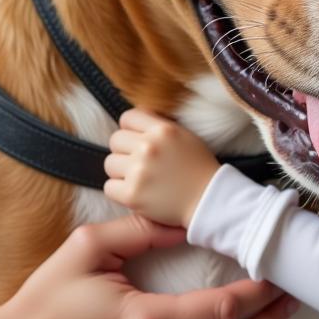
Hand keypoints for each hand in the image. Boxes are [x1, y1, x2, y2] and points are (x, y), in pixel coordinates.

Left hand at [105, 108, 219, 225]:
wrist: (209, 200)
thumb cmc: (199, 168)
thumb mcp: (185, 136)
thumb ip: (160, 127)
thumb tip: (134, 119)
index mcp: (163, 130)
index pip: (128, 118)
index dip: (131, 129)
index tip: (138, 141)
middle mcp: (149, 147)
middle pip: (116, 140)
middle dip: (126, 151)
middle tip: (141, 163)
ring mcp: (139, 171)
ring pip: (110, 163)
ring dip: (122, 172)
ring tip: (141, 179)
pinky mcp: (132, 194)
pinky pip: (109, 187)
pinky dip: (121, 191)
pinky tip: (138, 192)